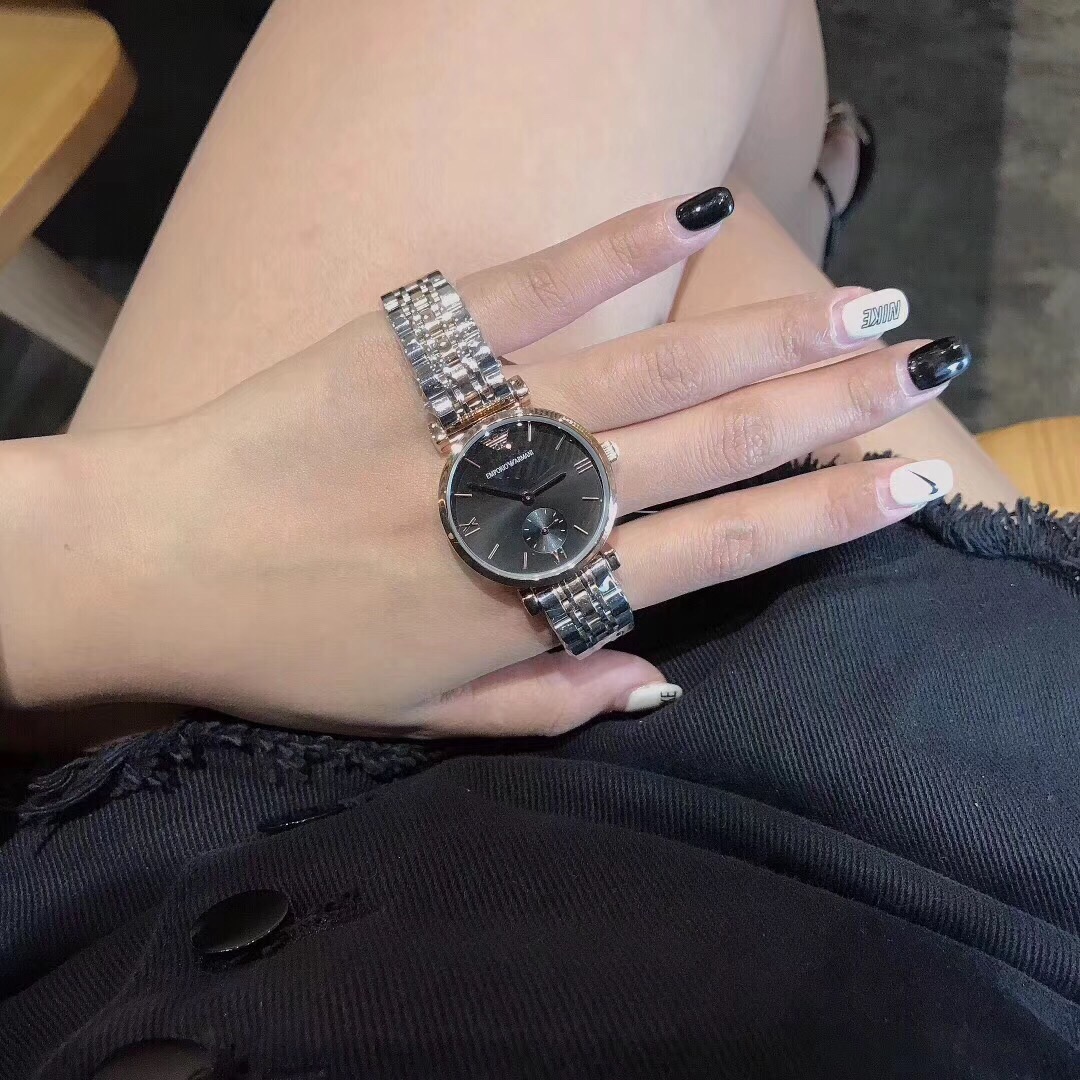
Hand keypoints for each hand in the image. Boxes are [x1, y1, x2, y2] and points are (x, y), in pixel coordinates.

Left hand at [0, 193, 960, 736]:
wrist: (156, 563)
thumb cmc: (293, 654)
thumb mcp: (426, 719)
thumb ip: (553, 704)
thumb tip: (667, 678)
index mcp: (537, 599)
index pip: (716, 550)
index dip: (820, 516)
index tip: (905, 484)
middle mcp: (527, 503)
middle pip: (707, 448)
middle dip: (825, 408)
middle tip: (917, 365)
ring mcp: (473, 416)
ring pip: (649, 370)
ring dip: (763, 336)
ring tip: (860, 308)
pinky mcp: (410, 345)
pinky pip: (527, 289)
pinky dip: (610, 249)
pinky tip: (689, 213)